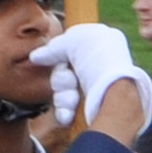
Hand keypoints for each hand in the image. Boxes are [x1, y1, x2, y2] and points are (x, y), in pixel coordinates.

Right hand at [27, 22, 145, 139]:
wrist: (116, 92)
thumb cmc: (101, 59)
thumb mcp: (75, 40)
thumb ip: (54, 47)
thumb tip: (35, 57)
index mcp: (102, 47)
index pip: (68, 49)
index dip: (58, 54)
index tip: (54, 57)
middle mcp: (98, 68)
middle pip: (61, 73)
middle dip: (61, 78)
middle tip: (70, 78)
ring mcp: (94, 90)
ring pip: (61, 93)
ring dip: (63, 95)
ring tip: (74, 96)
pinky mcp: (90, 111)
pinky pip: (66, 110)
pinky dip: (65, 111)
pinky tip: (70, 111)